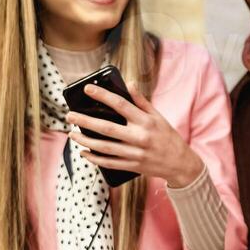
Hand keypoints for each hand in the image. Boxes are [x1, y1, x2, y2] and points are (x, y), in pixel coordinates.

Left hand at [67, 82, 204, 187]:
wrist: (180, 164)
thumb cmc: (167, 136)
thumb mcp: (158, 116)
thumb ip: (142, 101)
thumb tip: (129, 83)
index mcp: (146, 121)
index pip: (121, 105)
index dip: (103, 96)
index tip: (88, 89)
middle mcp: (140, 137)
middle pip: (107, 128)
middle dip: (86, 121)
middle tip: (70, 116)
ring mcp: (135, 153)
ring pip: (104, 147)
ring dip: (86, 141)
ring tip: (72, 134)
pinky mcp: (132, 166)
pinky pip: (109, 163)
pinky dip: (95, 158)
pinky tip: (84, 152)